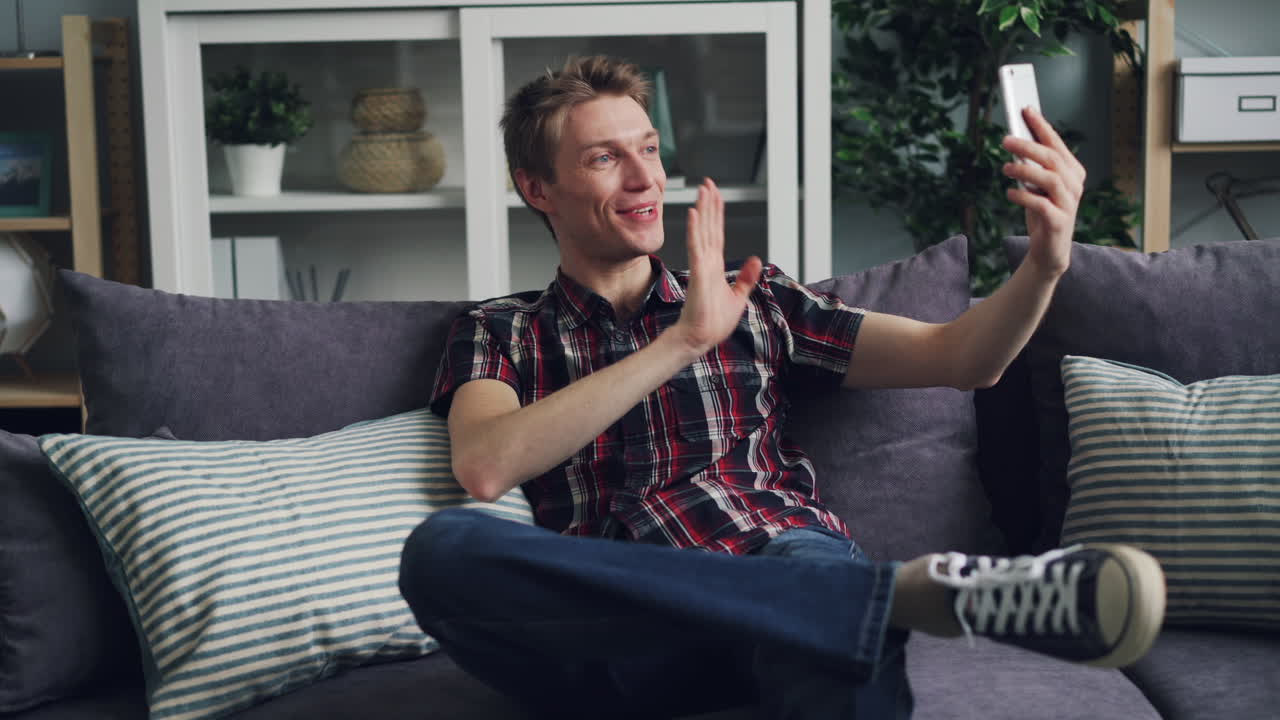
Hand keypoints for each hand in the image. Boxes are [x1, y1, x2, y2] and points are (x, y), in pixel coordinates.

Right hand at [674, 178, 761, 354]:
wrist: (700, 337)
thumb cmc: (713, 322)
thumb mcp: (738, 296)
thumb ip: (746, 277)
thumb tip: (756, 259)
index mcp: (715, 266)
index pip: (717, 234)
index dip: (716, 214)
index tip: (716, 197)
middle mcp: (707, 262)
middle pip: (709, 227)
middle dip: (709, 204)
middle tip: (708, 184)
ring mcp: (702, 265)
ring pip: (702, 231)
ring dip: (703, 210)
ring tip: (703, 190)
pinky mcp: (699, 272)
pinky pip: (697, 246)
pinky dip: (695, 229)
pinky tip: (694, 213)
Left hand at [1002, 107, 1084, 277]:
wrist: (1049, 251)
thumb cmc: (1042, 213)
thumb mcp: (1037, 187)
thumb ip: (1032, 166)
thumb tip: (1015, 140)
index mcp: (1072, 171)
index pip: (1056, 143)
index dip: (1041, 126)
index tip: (1025, 109)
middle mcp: (1075, 185)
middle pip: (1053, 159)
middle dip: (1028, 146)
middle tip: (1005, 140)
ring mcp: (1069, 204)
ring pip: (1050, 179)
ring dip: (1025, 170)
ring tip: (1005, 168)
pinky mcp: (1060, 222)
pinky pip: (1042, 205)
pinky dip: (1024, 197)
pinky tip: (1010, 193)